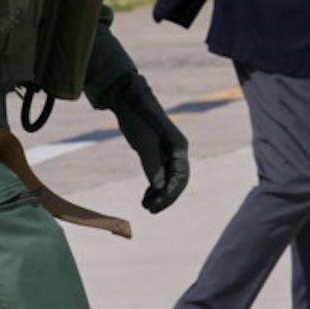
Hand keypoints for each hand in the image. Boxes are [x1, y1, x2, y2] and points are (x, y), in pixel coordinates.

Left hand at [104, 74, 189, 212]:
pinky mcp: (158, 152)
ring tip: (145, 206)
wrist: (128, 98)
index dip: (170, 194)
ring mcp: (168, 151)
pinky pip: (161, 174)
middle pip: (178, 181)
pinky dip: (155, 186)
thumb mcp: (144, 144)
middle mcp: (177, 150)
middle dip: (166, 197)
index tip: (156, 206)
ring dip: (160, 194)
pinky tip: (146, 196)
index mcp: (179, 146)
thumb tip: (160, 188)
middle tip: (151, 210)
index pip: (180, 177)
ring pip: (170, 180)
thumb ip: (153, 166)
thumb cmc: (137, 118)